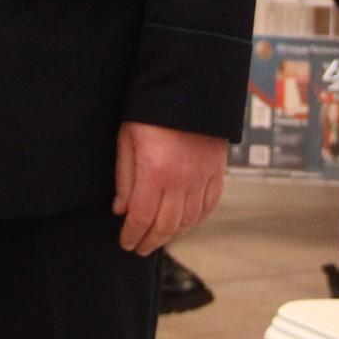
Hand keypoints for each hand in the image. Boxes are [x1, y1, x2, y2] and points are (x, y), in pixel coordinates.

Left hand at [114, 121, 226, 253]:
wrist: (188, 90)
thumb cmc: (150, 113)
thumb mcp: (127, 140)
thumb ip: (125, 178)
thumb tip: (122, 210)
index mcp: (155, 173)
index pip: (142, 218)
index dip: (132, 235)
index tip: (125, 243)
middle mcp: (181, 181)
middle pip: (166, 226)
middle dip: (150, 241)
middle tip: (139, 249)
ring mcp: (202, 178)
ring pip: (189, 220)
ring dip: (172, 234)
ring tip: (158, 238)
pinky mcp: (217, 172)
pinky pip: (209, 206)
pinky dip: (196, 220)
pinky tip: (184, 223)